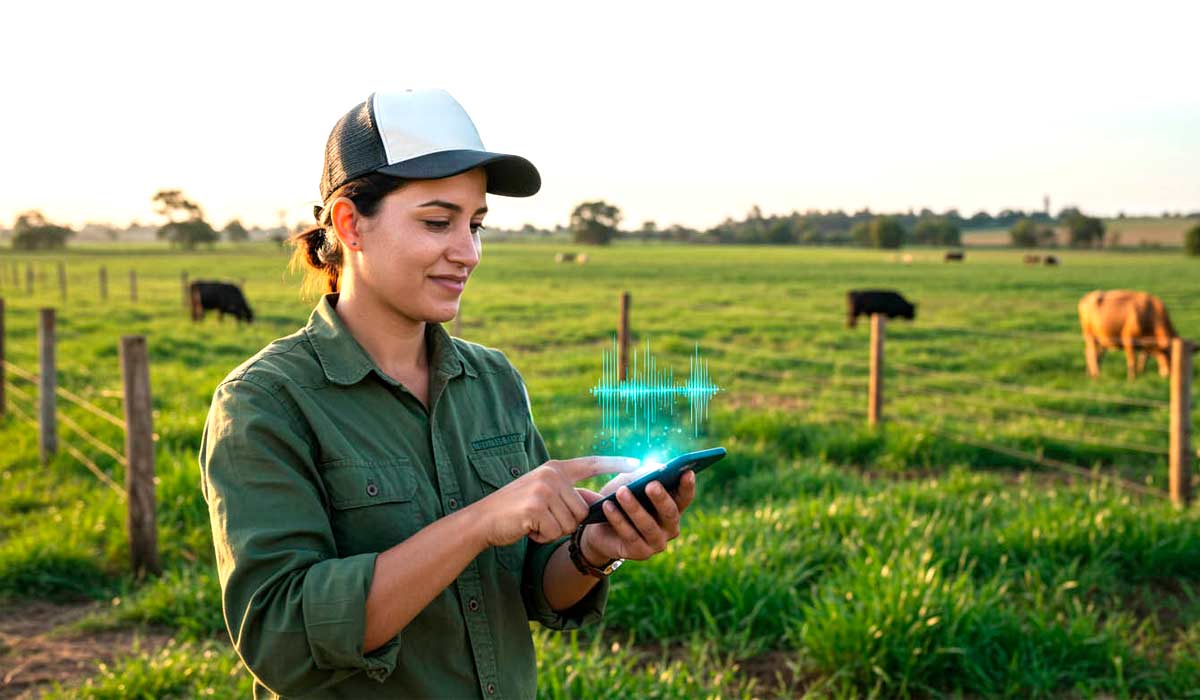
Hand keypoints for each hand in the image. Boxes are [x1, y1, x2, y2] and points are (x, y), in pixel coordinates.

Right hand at [474, 456, 635, 546]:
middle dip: (566, 522)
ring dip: (553, 531)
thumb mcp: (542, 493)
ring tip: (533, 522)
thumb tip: (597, 502)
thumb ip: (567, 493)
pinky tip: (527, 528)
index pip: (591, 463)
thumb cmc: (515, 510)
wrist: (483, 519)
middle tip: (542, 518)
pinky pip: (555, 532)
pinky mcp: (536, 508)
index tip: (638, 464)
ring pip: (570, 523)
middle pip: (582, 509)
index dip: (615, 464)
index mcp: (555, 468)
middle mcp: (551, 475)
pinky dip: (542, 537)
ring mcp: (544, 490)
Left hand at [580, 470, 695, 562]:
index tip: (687, 471)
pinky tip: (607, 505)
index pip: (684, 497)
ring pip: (648, 525)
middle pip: (670, 513)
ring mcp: (657, 543)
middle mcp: (670, 528)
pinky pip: (630, 535)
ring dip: (634, 508)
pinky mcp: (641, 553)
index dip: (687, 486)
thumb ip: (643, 475)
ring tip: (621, 492)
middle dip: (661, 498)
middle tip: (651, 485)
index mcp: (673, 508)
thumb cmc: (619, 500)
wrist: (600, 529)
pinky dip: (618, 519)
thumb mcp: (629, 482)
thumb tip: (656, 469)